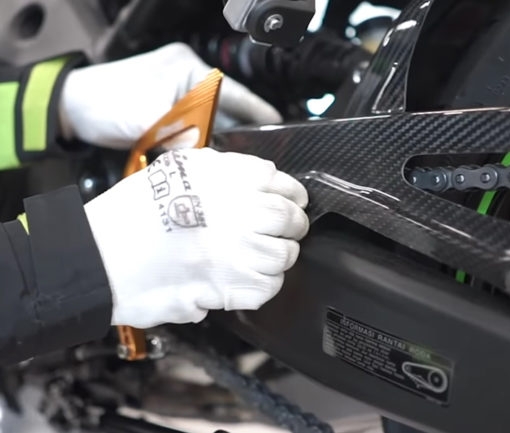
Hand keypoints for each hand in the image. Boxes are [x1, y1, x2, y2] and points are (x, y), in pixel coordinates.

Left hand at [58, 43, 280, 149]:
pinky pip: (194, 133)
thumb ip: (184, 134)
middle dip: (239, 130)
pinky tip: (211, 160)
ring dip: (218, 141)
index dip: (257, 108)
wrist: (73, 109)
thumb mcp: (150, 115)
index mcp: (188, 69)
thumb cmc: (104, 98)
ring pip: (210, 124)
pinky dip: (201, 145)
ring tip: (239, 161)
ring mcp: (177, 101)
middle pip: (225, 109)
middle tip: (258, 152)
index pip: (233, 90)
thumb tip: (210, 153)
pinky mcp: (167, 118)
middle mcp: (186, 82)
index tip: (276, 122)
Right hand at [83, 148, 308, 328]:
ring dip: (277, 257)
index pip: (281, 182)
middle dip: (291, 226)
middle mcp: (238, 209)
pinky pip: (267, 287)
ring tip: (258, 258)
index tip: (291, 202)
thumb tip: (260, 179)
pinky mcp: (229, 286)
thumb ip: (223, 169)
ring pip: (284, 254)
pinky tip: (244, 279)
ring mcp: (236, 250)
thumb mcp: (179, 169)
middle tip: (281, 232)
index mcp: (226, 176)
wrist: (99, 256)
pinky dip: (262, 285)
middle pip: (290, 218)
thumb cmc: (131, 215)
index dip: (291, 195)